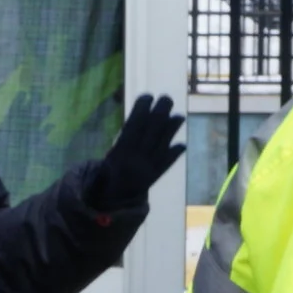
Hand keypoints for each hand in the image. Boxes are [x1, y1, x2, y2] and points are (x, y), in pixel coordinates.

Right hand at [87, 92, 185, 213]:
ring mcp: (149, 164)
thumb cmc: (111, 168)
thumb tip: (143, 115)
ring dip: (173, 128)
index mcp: (122, 148)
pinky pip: (169, 160)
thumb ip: (126, 136)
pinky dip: (176, 151)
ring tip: (179, 117)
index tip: (148, 96)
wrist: (114, 196)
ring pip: (164, 141)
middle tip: (166, 98)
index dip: (142, 107)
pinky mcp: (157, 174)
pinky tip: (181, 144)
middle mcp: (137, 155)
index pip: (135, 122)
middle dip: (161, 110)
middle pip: (153, 128)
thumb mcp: (112, 151)